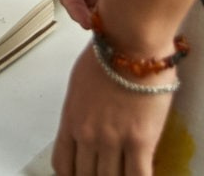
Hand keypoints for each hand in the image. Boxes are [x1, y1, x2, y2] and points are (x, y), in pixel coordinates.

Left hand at [52, 45, 173, 175]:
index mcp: (70, 120)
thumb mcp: (81, 83)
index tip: (81, 175)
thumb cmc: (108, 52)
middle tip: (107, 172)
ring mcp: (113, 139)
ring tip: (125, 173)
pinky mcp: (140, 140)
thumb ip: (82, 111)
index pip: (63, 165)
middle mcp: (87, 134)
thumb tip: (90, 125)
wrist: (131, 41)